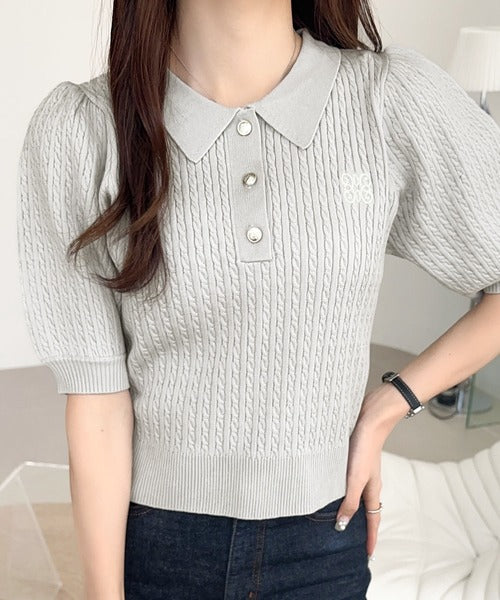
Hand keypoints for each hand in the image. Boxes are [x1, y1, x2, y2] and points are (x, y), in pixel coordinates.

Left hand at [333, 385, 409, 557]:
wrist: (368, 416)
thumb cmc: (364, 446)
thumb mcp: (356, 477)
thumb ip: (350, 500)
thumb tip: (343, 525)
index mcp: (372, 489)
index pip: (373, 520)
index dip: (371, 538)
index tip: (369, 556)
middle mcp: (366, 481)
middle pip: (365, 509)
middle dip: (360, 526)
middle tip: (351, 542)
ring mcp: (359, 470)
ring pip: (354, 495)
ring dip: (348, 507)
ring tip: (336, 518)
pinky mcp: (350, 458)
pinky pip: (345, 481)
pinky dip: (340, 490)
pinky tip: (327, 487)